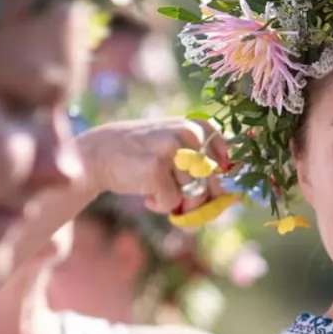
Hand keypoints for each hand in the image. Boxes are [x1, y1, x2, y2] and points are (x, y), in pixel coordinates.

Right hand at [77, 118, 229, 214]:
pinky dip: (161, 206)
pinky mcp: (156, 167)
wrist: (99, 153)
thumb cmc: (145, 156)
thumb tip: (232, 198)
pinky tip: (147, 196)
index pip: (227, 164)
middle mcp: (189, 134)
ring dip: (177, 203)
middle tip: (182, 202)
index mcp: (200, 127)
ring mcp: (172, 149)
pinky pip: (172, 201)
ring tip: (158, 192)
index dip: (218, 184)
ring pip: (194, 195)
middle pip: (213, 183)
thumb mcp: (178, 148)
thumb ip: (204, 165)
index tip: (206, 190)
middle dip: (199, 200)